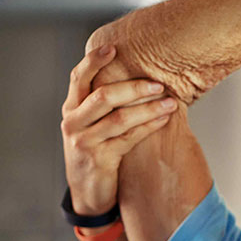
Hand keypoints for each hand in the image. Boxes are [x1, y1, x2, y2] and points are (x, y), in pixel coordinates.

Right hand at [61, 45, 177, 216]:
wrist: (86, 193)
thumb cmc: (93, 152)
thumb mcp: (88, 125)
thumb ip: (99, 103)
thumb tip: (129, 73)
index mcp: (70, 108)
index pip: (79, 77)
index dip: (94, 60)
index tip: (113, 47)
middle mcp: (74, 123)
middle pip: (103, 96)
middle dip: (134, 87)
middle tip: (158, 83)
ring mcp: (85, 142)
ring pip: (120, 118)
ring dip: (148, 108)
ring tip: (170, 101)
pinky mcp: (100, 160)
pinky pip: (129, 139)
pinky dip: (148, 127)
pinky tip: (164, 120)